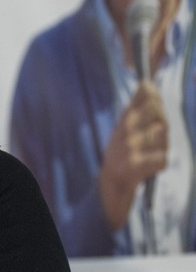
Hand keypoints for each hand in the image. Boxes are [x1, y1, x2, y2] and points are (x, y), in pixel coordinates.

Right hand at [99, 81, 167, 229]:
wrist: (108, 188)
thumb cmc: (120, 156)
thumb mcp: (123, 129)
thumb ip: (135, 108)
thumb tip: (147, 83)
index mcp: (123, 120)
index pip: (143, 95)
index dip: (153, 93)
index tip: (153, 94)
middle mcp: (125, 130)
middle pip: (158, 112)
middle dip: (162, 121)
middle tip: (154, 134)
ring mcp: (130, 147)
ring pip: (163, 135)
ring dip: (163, 145)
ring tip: (151, 153)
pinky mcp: (135, 166)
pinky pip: (162, 158)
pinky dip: (160, 163)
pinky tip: (151, 166)